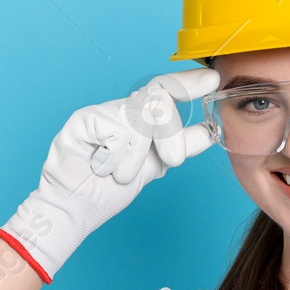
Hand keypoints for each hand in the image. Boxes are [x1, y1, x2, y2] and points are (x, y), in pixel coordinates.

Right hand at [0, 68, 218, 279]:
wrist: (77, 208)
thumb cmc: (108, 188)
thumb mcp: (155, 165)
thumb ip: (182, 146)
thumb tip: (211, 131)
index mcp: (140, 117)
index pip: (167, 89)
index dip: (189, 83)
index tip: (213, 80)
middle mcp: (121, 109)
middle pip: (159, 99)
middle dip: (172, 132)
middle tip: (172, 159)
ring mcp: (101, 111)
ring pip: (139, 118)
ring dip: (137, 156)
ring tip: (121, 173)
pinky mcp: (82, 120)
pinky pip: (115, 130)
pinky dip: (114, 156)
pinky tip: (100, 165)